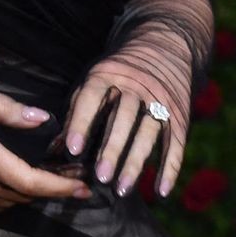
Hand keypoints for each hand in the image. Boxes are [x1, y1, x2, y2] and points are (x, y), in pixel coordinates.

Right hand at [0, 73, 87, 213]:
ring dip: (30, 195)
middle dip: (52, 190)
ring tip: (50, 177)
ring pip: (4, 204)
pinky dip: (7, 197)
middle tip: (75, 174)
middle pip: (21, 196)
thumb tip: (41, 120)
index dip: (60, 187)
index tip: (84, 186)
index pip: (28, 181)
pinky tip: (14, 181)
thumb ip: (2, 108)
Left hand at [63, 26, 192, 200]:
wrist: (164, 45)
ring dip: (136, 163)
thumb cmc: (117, 72)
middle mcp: (136, 86)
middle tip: (101, 177)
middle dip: (112, 149)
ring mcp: (160, 100)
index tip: (72, 149)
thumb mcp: (94, 79)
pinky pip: (176, 143)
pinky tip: (161, 191)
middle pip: (123, 119)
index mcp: (107, 74)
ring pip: (148, 133)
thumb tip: (55, 149)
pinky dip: (170, 168)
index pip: (92, 98)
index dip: (81, 123)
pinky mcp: (179, 114)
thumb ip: (77, 111)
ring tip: (122, 189)